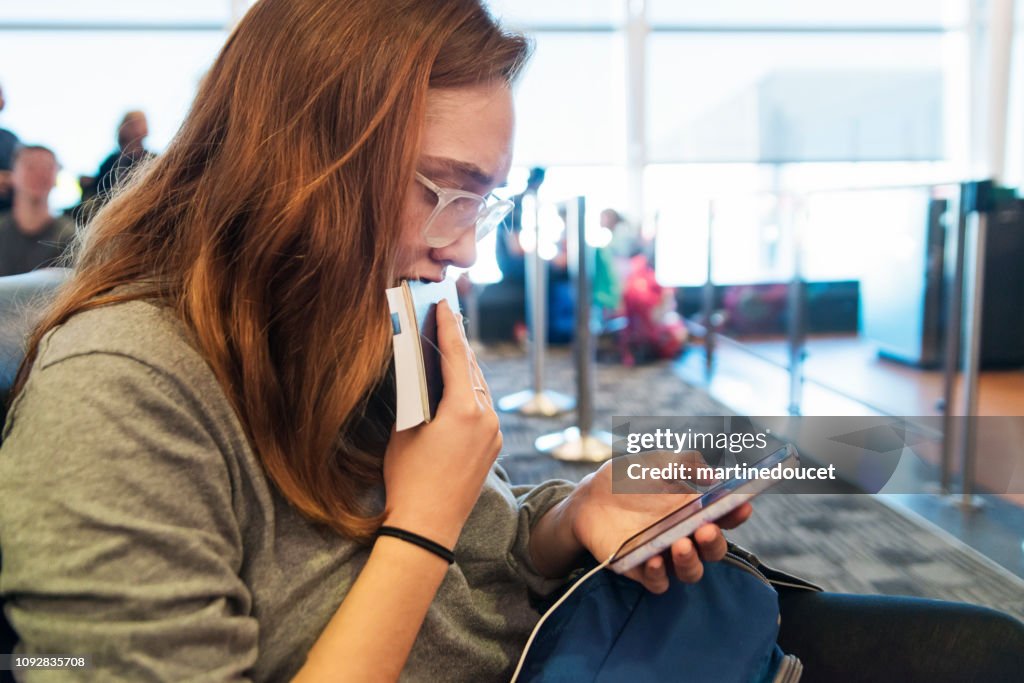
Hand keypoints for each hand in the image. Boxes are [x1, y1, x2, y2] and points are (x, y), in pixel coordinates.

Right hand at [382, 300, 500, 547]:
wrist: (428, 526)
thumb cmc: (408, 478)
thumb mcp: (404, 429)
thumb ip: (417, 396)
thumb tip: (421, 371)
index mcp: (464, 409)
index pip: (457, 356)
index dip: (449, 327)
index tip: (444, 305)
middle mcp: (487, 418)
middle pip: (472, 370)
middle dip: (458, 345)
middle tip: (445, 321)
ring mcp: (494, 434)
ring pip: (480, 390)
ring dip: (465, 370)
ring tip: (449, 350)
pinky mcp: (493, 448)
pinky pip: (483, 410)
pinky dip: (470, 394)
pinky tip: (457, 388)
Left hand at [569, 452, 752, 592]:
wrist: (589, 496)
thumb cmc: (628, 479)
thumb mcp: (655, 462)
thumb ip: (683, 464)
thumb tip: (712, 475)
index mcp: (693, 511)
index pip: (724, 518)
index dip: (737, 514)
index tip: (742, 504)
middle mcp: (684, 536)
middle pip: (713, 550)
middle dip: (714, 542)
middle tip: (706, 528)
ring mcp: (663, 554)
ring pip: (690, 571)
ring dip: (690, 560)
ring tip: (680, 544)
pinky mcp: (638, 568)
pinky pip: (657, 582)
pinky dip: (659, 575)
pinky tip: (653, 559)